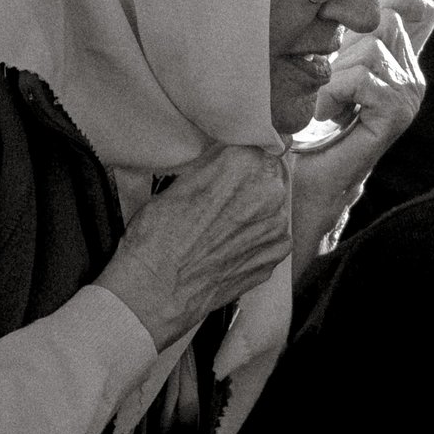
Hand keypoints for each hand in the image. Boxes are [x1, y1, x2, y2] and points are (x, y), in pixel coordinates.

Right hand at [97, 143, 288, 350]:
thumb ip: (214, 165)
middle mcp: (268, 193)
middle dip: (250, 180)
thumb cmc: (156, 238)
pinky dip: (257, 237)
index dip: (243, 153)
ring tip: (222, 225)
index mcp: (243, 165)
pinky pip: (273, 235)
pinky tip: (229, 245)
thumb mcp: (178, 184)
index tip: (233, 162)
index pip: (258, 142)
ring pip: (272, 205)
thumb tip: (228, 156)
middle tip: (222, 195)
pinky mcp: (275, 256)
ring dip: (255, 209)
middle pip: (268, 173)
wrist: (156, 292)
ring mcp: (276, 228)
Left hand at [289, 0, 433, 250]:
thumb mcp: (325, 64)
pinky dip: (334, 93)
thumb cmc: (307, 119)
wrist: (304, 177)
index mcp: (399, 57)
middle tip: (328, 82)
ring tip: (326, 102)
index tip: (345, 24)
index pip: (411, 0)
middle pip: (382, 18)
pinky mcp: (396, 112)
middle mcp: (410, 73)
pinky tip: (328, 114)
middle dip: (343, 46)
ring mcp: (408, 93)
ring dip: (334, 74)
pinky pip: (362, 78)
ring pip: (369, 47)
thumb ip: (341, 32)